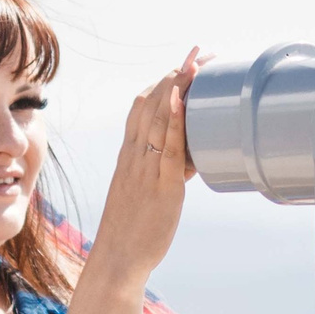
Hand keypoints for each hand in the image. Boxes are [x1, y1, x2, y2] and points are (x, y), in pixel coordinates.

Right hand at [86, 50, 200, 284]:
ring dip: (178, 85)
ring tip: (195, 61)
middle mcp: (133, 156)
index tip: (179, 66)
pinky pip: (167, 146)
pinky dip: (173, 118)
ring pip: (158, 117)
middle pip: (150, 103)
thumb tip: (186, 162)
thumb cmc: (132, 231)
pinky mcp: (161, 185)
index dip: (160, 84)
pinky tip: (182, 98)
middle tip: (196, 54)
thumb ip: (161, 172)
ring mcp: (145, 169)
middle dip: (175, 75)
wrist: (117, 260)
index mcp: (128, 157)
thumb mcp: (143, 193)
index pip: (139, 108)